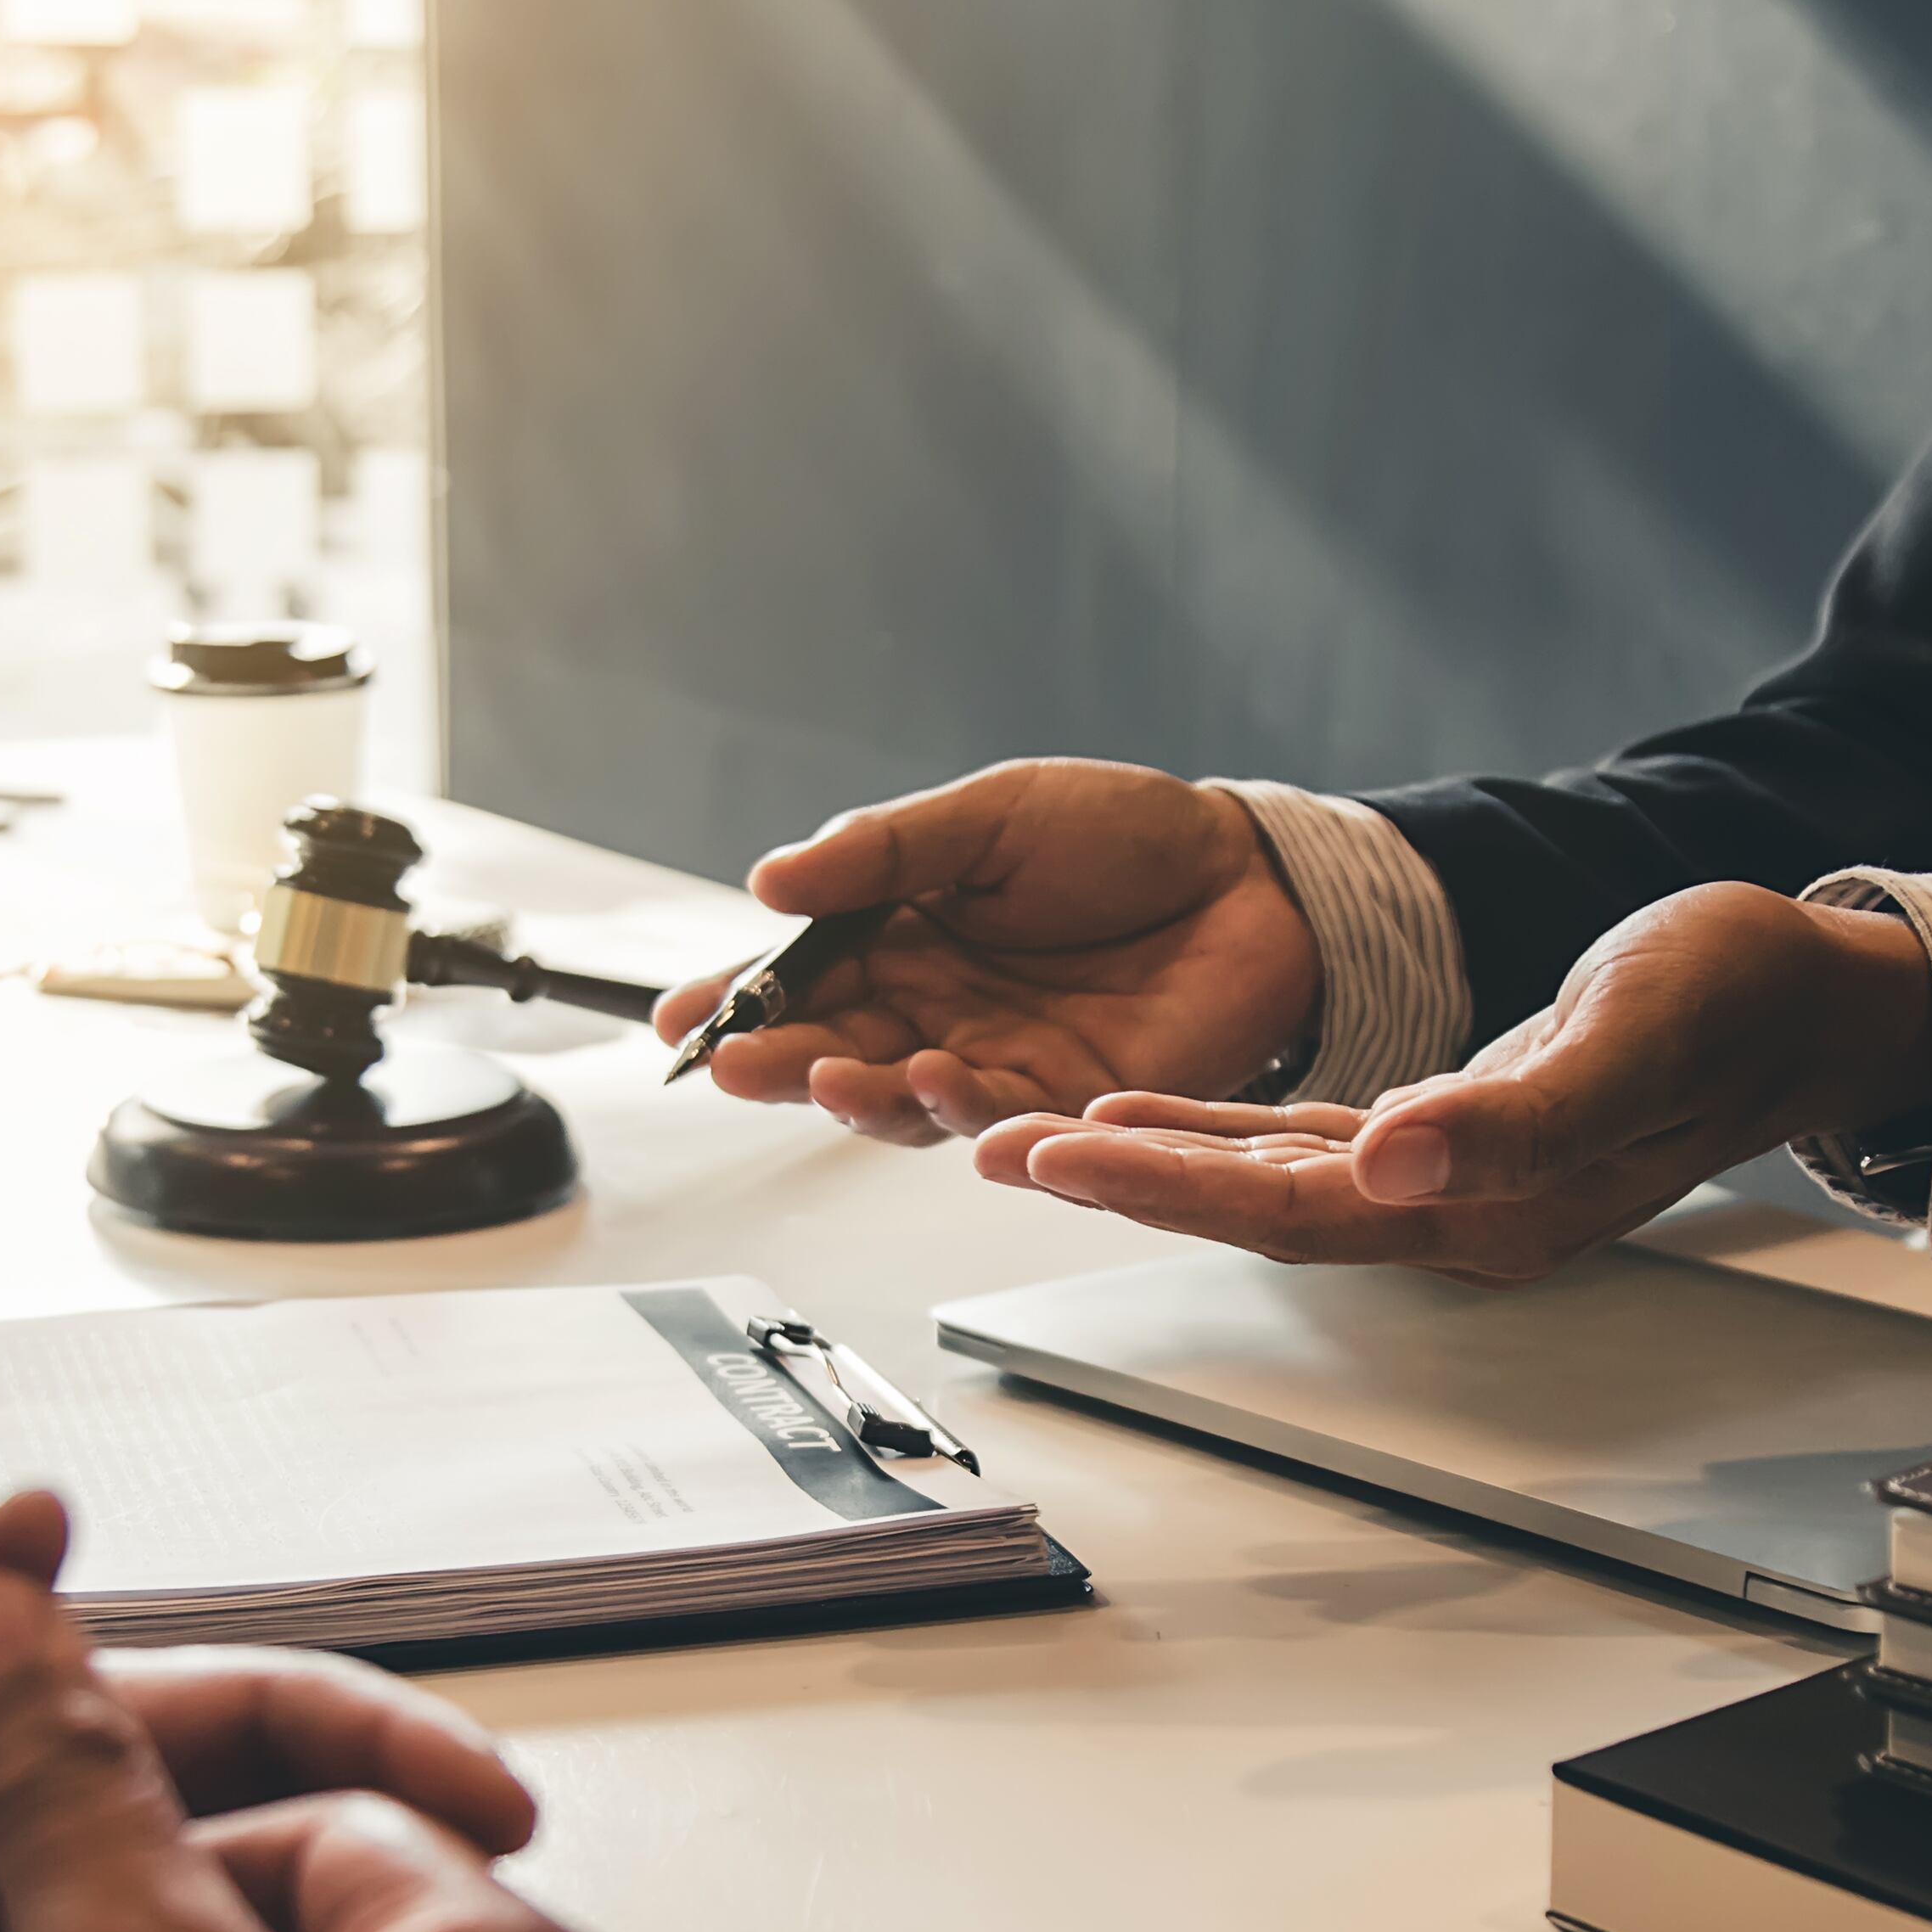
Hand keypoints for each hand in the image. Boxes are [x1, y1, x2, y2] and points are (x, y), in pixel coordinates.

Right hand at [652, 759, 1319, 1142]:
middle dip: (780, 1064)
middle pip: (836, 1052)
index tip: (680, 1020)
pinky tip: (932, 1082)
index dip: (737, 1002)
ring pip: (904, 1101)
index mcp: (900, 935)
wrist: (1251, 878)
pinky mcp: (1064, 1099)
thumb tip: (770, 879)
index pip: (800, 979)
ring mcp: (994, 1060)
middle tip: (735, 1065)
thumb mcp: (989, 814)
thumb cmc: (1123, 836)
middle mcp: (934, 1010)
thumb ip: (882, 851)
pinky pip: (1000, 1118)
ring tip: (829, 1075)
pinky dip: (961, 1109)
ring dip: (860, 1095)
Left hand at [969, 882, 1931, 1286]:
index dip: (1166, 1187)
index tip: (1059, 1153)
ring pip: (1264, 1183)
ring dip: (1154, 1163)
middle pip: (1250, 1210)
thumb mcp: (1624, 1038)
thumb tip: (1390, 1160)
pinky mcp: (1451, 1134)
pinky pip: (1308, 1149)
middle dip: (1121, 1184)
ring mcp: (1448, 1183)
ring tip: (1035, 1134)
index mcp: (1481, 1206)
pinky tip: (1154, 1111)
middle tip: (991, 1147)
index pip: (1286, 1208)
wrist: (1808, 996)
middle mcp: (1450, 1211)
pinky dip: (1222, 1134)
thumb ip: (1509, 1115)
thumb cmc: (1733, 1000)